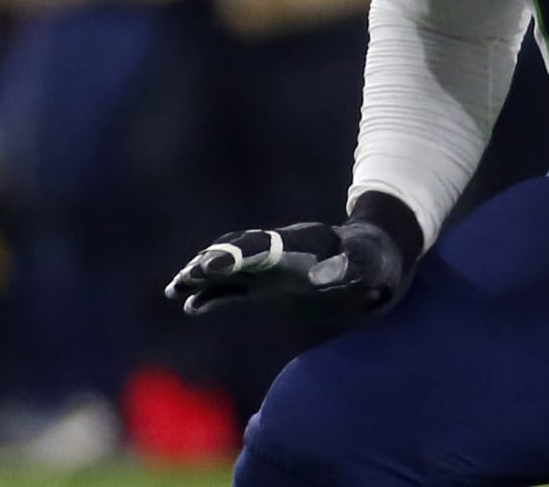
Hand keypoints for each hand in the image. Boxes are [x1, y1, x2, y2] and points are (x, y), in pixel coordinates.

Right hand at [165, 220, 403, 320]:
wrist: (372, 259)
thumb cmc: (373, 259)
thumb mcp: (369, 263)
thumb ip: (348, 267)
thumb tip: (321, 277)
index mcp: (300, 243)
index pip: (262, 247)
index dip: (236, 255)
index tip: (210, 265)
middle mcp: (278, 251)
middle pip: (237, 252)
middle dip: (211, 263)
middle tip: (186, 277)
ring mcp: (270, 268)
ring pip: (228, 269)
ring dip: (202, 276)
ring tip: (174, 289)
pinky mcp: (267, 286)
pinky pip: (233, 290)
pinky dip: (212, 295)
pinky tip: (191, 306)